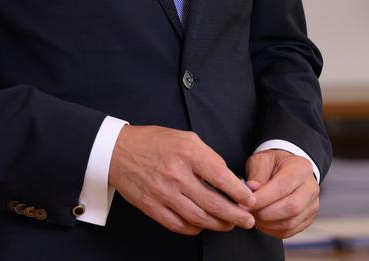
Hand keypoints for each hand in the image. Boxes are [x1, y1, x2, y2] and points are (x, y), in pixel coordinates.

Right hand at [109, 125, 255, 234]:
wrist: (118, 151)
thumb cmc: (155, 142)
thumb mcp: (186, 139)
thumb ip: (208, 158)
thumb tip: (230, 180)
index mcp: (187, 153)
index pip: (221, 177)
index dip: (239, 193)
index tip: (250, 200)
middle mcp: (176, 174)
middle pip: (212, 203)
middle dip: (235, 215)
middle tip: (247, 220)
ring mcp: (162, 193)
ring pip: (198, 218)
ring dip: (218, 225)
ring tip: (230, 224)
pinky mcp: (151, 207)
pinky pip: (178, 225)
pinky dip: (195, 229)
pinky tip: (204, 225)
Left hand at [244, 149, 319, 238]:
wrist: (287, 170)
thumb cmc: (273, 165)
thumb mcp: (262, 161)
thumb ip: (257, 175)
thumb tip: (252, 189)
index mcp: (301, 168)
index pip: (283, 187)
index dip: (263, 198)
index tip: (246, 203)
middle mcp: (311, 187)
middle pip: (291, 207)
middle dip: (265, 213)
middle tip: (248, 212)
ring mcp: (312, 204)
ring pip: (291, 222)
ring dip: (268, 224)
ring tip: (254, 217)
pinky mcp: (308, 218)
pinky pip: (290, 231)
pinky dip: (273, 230)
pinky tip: (262, 223)